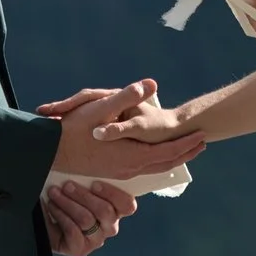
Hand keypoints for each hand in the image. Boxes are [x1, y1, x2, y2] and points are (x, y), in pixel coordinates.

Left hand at [43, 180, 137, 255]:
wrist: (46, 219)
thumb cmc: (68, 198)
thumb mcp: (82, 185)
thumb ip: (92, 177)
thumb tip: (96, 158)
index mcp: (115, 209)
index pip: (127, 205)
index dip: (113, 194)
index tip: (94, 184)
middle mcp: (109, 226)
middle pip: (105, 211)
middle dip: (83, 195)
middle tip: (67, 185)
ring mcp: (95, 239)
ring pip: (86, 219)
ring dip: (68, 203)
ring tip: (54, 193)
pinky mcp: (80, 249)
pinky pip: (73, 231)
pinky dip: (61, 215)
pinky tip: (52, 206)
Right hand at [49, 79, 203, 180]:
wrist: (52, 152)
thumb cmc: (73, 129)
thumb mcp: (99, 107)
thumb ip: (126, 97)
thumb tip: (149, 84)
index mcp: (132, 154)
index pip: (169, 151)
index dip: (187, 143)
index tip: (203, 134)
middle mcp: (130, 167)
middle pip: (166, 162)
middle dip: (185, 152)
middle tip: (202, 143)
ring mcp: (122, 172)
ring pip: (155, 167)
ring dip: (172, 157)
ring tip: (186, 149)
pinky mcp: (114, 172)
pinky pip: (143, 168)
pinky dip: (157, 161)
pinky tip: (156, 156)